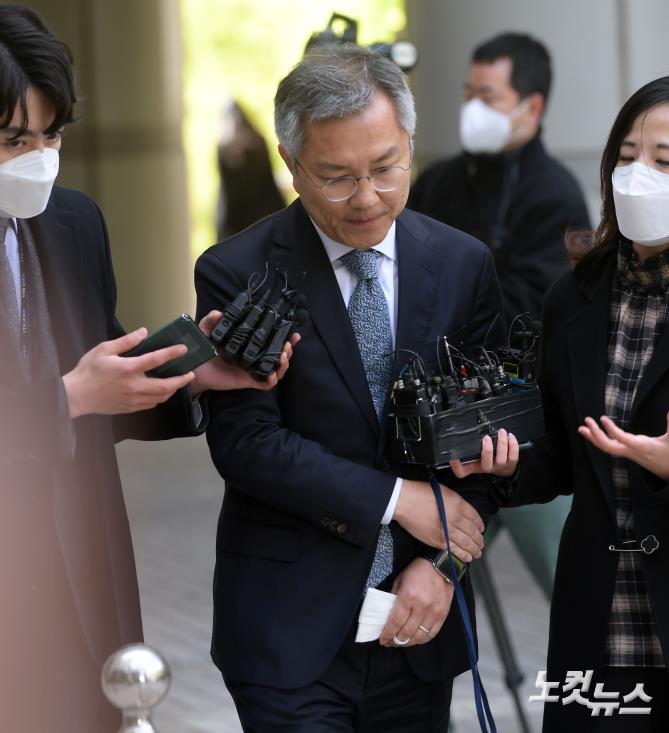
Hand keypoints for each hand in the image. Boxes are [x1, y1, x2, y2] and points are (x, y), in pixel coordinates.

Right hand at [63, 328, 194, 417]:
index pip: (156, 359)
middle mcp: (134, 386)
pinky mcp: (130, 408)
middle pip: (166, 385)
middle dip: (182, 380)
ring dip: (172, 390)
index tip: (183, 349)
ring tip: (178, 382)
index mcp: (128, 368)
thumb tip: (143, 332)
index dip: (172, 353)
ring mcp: (133, 399)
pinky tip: (160, 391)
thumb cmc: (88, 371)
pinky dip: (159, 398)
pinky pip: (151, 404)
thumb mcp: (104, 350)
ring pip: (161, 397)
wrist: (76, 396)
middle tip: (190, 374)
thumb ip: (126, 341)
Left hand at [190, 310, 300, 394]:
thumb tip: (219, 313)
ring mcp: (252, 370)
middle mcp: (255, 358)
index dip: (285, 337)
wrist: (194, 369)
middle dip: (289, 350)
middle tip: (288, 344)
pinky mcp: (248, 381)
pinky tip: (272, 373)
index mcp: (250, 346)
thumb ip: (211, 321)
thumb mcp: (207, 332)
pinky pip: (265, 383)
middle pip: (279, 355)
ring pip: (276, 369)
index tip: (294, 333)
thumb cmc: (204, 350)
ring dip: (283, 364)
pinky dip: (271, 379)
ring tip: (282, 355)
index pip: (272, 340)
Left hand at [379, 558, 453, 647]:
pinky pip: (432, 634)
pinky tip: (415, 640)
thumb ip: (394, 598)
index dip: (388, 633)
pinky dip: (422, 640)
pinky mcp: (443, 615)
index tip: (382, 640)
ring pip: (419, 636)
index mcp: (408, 596)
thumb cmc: (417, 571)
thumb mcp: (400, 580)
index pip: (396, 621)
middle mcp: (422, 606)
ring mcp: (434, 612)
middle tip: (389, 643)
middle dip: (396, 641)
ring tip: (401, 642)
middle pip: (407, 632)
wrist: (441, 565)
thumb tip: (387, 615)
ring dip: (408, 642)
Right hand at [393, 480, 483, 562]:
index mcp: (459, 504)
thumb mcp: (444, 490)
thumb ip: (456, 501)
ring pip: (467, 543)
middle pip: (473, 532)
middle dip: (479, 539)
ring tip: (478, 552)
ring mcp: (447, 531)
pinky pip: (455, 550)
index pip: (476, 518)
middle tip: (481, 543)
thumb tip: (462, 510)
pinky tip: (468, 557)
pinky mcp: (438, 541)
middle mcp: (456, 519)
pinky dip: (463, 555)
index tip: (482, 529)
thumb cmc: (421, 492)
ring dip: (475, 549)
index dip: (480, 525)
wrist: (404, 501)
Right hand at [450, 429, 518, 478]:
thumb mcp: (474, 456)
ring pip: (501, 458)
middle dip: (486, 450)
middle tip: (486, 437)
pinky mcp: (511, 463)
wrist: (504, 467)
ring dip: (502, 444)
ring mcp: (499, 466)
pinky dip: (513, 445)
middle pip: (485, 464)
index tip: (453, 458)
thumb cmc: (486, 458)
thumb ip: (466, 450)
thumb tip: (454, 444)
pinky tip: (510, 436)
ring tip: (501, 432)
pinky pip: (513, 456)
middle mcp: (486, 468)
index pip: (462, 472)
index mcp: (474, 466)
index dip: (457, 466)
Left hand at [579, 414, 668, 481]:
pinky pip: (611, 448)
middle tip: (586, 421)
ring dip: (594, 438)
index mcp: (641, 447)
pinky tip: (596, 435)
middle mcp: (631, 451)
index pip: (622, 438)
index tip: (603, 418)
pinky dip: (601, 440)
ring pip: (607, 448)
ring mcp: (629, 453)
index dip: (611, 429)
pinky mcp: (629, 454)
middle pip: (608, 446)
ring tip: (582, 428)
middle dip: (595, 434)